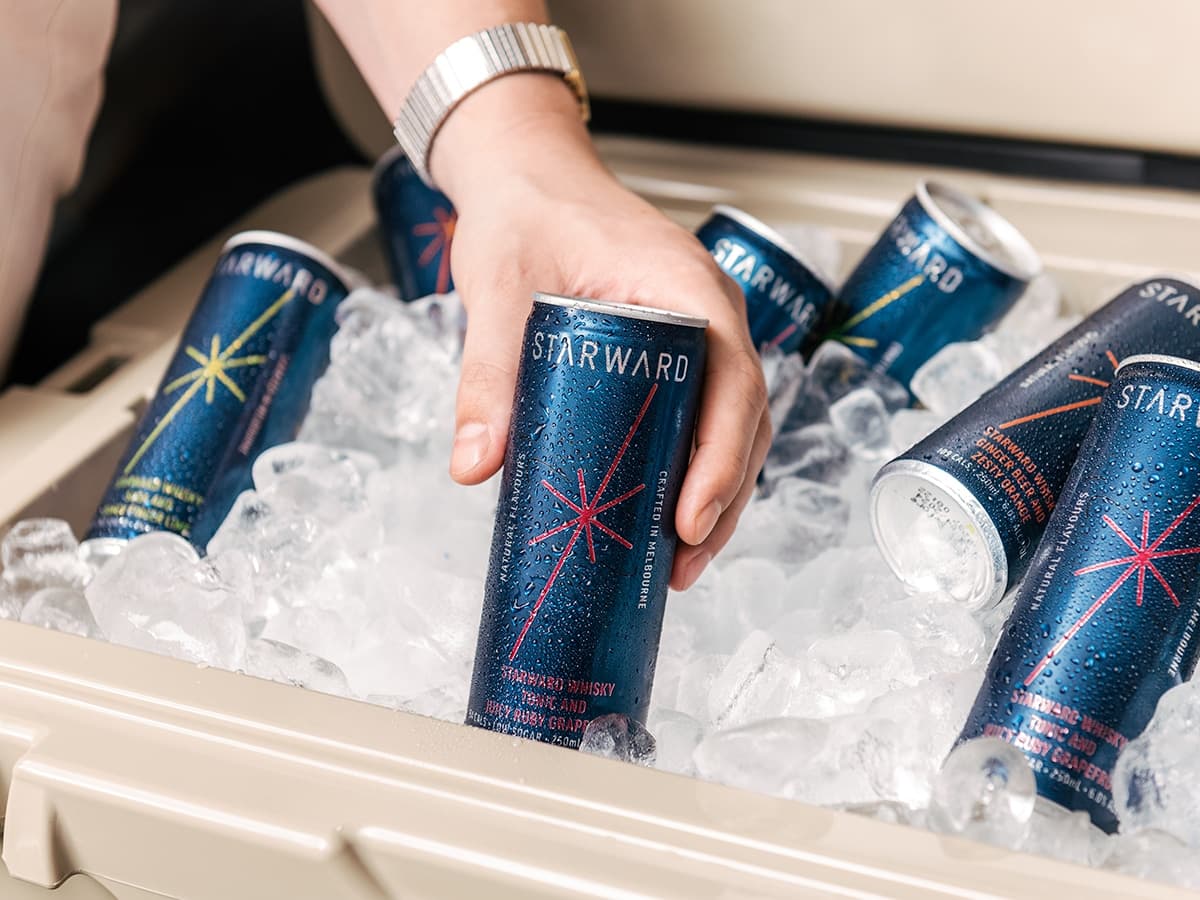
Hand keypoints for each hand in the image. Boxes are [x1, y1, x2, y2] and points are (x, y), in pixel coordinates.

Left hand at [432, 76, 770, 589]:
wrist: (527, 173)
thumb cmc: (526, 212)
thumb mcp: (500, 292)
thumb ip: (490, 376)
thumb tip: (476, 467)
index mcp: (687, 287)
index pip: (733, 383)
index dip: (722, 460)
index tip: (690, 521)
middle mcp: (709, 311)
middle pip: (743, 418)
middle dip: (721, 497)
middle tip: (682, 564)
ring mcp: (699, 329)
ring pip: (730, 423)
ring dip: (714, 492)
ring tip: (678, 561)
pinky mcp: (675, 347)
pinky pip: (702, 410)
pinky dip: (693, 464)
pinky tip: (665, 511)